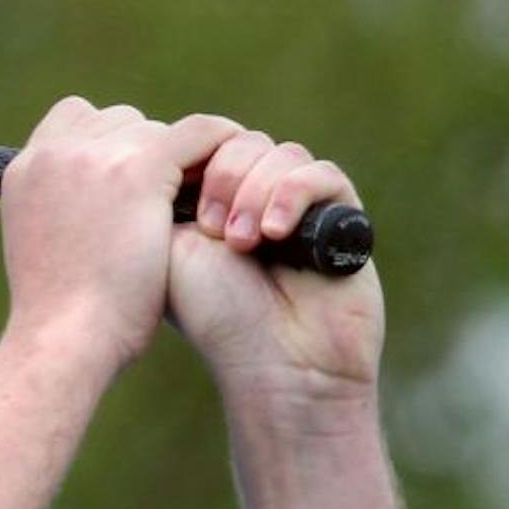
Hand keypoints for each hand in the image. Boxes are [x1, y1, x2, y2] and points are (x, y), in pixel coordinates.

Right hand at [0, 98, 241, 372]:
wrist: (63, 342)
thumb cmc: (60, 322)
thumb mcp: (46, 251)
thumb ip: (63, 212)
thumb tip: (98, 207)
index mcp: (23, 172)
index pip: (74, 121)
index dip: (108, 146)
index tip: (126, 182)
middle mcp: (52, 154)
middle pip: (117, 121)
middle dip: (143, 155)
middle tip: (165, 202)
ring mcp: (93, 157)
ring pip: (156, 129)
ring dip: (175, 163)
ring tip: (193, 207)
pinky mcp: (138, 169)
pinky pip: (198, 133)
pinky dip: (219, 148)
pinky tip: (233, 180)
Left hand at [170, 130, 385, 411]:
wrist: (275, 366)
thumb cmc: (215, 317)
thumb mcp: (171, 249)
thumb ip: (166, 194)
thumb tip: (166, 145)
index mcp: (211, 203)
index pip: (205, 147)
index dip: (194, 163)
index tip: (184, 208)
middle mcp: (255, 199)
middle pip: (242, 142)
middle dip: (223, 177)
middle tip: (211, 228)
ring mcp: (300, 206)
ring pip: (281, 153)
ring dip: (255, 191)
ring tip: (241, 243)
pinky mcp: (342, 216)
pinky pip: (322, 174)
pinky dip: (293, 194)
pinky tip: (275, 232)